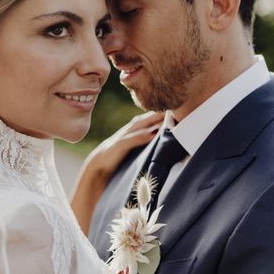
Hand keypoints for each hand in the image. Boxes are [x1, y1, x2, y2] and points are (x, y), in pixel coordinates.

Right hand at [71, 111, 163, 234]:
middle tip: (175, 107)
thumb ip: (142, 142)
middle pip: (145, 119)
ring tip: (166, 115)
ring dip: (152, 120)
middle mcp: (128, 131)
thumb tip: (158, 138)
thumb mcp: (131, 148)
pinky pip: (132, 139)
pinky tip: (151, 134)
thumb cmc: (116, 157)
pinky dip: (141, 136)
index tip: (175, 110)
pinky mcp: (119, 146)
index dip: (160, 114)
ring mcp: (123, 137)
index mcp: (132, 131)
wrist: (98, 165)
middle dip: (158, 113)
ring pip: (140, 125)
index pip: (148, 119)